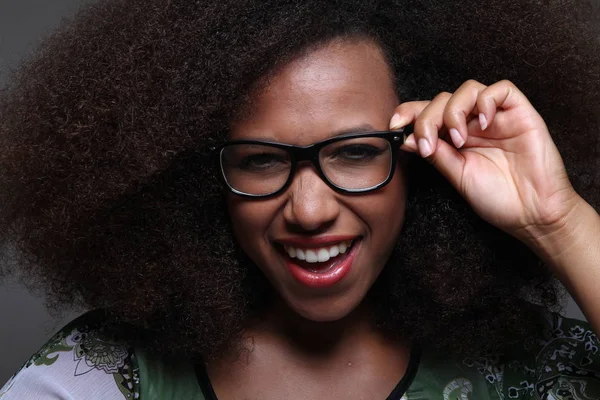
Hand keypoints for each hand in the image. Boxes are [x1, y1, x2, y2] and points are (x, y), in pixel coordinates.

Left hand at [390, 79, 579, 242]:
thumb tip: (406, 137)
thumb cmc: (498, 198)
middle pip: (442, 100)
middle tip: (428, 145)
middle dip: (427, 119)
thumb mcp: (457, 175)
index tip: (394, 124)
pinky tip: (484, 124)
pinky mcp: (521, 113)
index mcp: (456, 138)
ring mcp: (497, 117)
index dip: (409, 112)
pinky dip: (486, 101)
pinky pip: (501, 89)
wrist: (533, 214)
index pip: (428, 113)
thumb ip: (436, 154)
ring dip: (454, 111)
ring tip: (458, 139)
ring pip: (467, 90)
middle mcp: (474, 124)